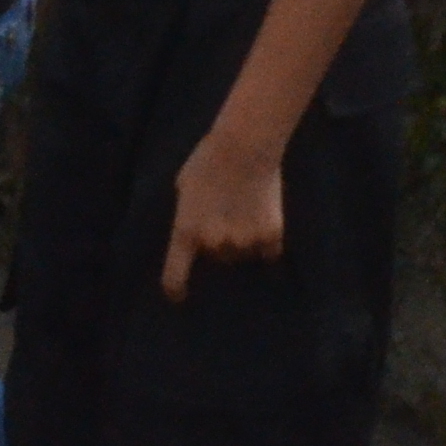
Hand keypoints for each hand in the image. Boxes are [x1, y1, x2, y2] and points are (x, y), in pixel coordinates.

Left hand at [159, 125, 288, 300]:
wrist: (245, 147)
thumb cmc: (208, 160)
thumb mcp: (184, 187)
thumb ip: (187, 215)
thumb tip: (194, 233)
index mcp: (186, 232)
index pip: (175, 275)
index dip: (175, 289)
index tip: (178, 297)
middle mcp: (214, 245)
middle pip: (217, 258)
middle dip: (220, 245)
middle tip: (226, 218)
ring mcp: (244, 244)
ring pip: (244, 255)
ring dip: (244, 242)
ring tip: (248, 211)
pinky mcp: (271, 238)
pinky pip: (269, 251)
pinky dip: (268, 242)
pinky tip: (267, 220)